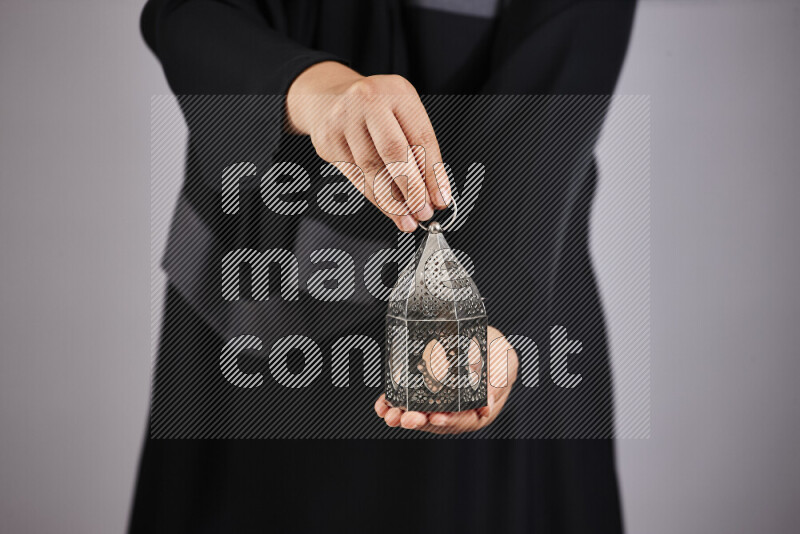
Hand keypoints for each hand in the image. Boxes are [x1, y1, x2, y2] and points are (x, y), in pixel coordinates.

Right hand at [286, 61, 451, 231]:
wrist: (328, 98)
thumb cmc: (376, 110)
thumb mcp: (403, 116)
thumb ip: (419, 150)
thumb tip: (433, 193)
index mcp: (398, 92)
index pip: (421, 139)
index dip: (433, 174)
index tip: (440, 199)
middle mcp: (369, 101)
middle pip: (394, 152)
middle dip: (412, 189)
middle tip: (423, 212)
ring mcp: (344, 119)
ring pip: (371, 169)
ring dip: (392, 201)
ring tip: (407, 217)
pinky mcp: (328, 139)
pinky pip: (355, 176)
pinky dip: (374, 197)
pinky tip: (387, 208)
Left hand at [374, 326, 518, 433]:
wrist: (482, 336)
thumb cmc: (497, 352)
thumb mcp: (505, 362)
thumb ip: (498, 380)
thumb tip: (487, 405)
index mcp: (480, 408)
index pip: (464, 420)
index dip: (449, 420)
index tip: (435, 417)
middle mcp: (457, 409)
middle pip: (437, 419)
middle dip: (420, 420)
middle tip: (407, 418)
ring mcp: (438, 401)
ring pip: (420, 413)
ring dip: (403, 416)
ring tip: (390, 414)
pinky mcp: (423, 390)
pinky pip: (407, 399)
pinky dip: (393, 403)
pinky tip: (383, 405)